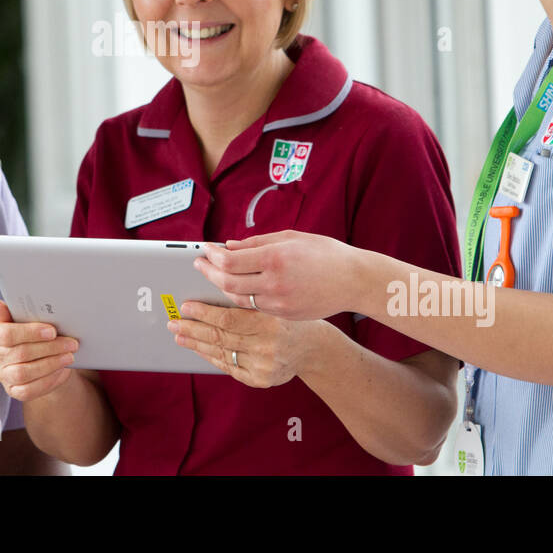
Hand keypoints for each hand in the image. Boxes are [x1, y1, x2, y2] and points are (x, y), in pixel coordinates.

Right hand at [0, 299, 79, 400]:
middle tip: (71, 343)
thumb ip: (14, 310)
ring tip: (69, 356)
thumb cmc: (34, 332)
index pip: (7, 334)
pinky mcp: (13, 390)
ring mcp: (3, 374)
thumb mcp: (27, 317)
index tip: (52, 331)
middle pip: (21, 353)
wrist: (42, 354)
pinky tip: (61, 370)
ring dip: (51, 364)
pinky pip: (28, 390)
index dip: (30, 333)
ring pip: (24, 373)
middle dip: (50, 348)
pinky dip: (47, 380)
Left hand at [167, 302, 326, 387]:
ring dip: (196, 343)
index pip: (229, 318)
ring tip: (179, 334)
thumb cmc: (287, 318)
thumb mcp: (272, 303)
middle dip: (193, 328)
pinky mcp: (260, 380)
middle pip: (221, 337)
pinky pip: (228, 367)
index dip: (204, 312)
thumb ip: (245, 299)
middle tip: (173, 321)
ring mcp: (264, 366)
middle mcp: (267, 346)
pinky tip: (197, 348)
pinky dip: (210, 356)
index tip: (185, 306)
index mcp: (270, 322)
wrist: (314, 347)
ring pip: (221, 353)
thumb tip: (210, 288)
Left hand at [194, 231, 361, 319]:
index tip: (204, 250)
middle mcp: (274, 282)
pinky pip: (254, 307)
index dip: (212, 256)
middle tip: (198, 264)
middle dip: (208, 273)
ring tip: (212, 276)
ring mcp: (279, 303)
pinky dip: (241, 297)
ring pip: (238, 299)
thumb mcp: (291, 237)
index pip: (230, 261)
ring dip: (221, 288)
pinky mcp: (283, 315)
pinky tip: (234, 288)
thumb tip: (228, 246)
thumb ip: (256, 242)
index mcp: (275, 258)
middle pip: (227, 283)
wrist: (354, 281)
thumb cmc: (325, 253)